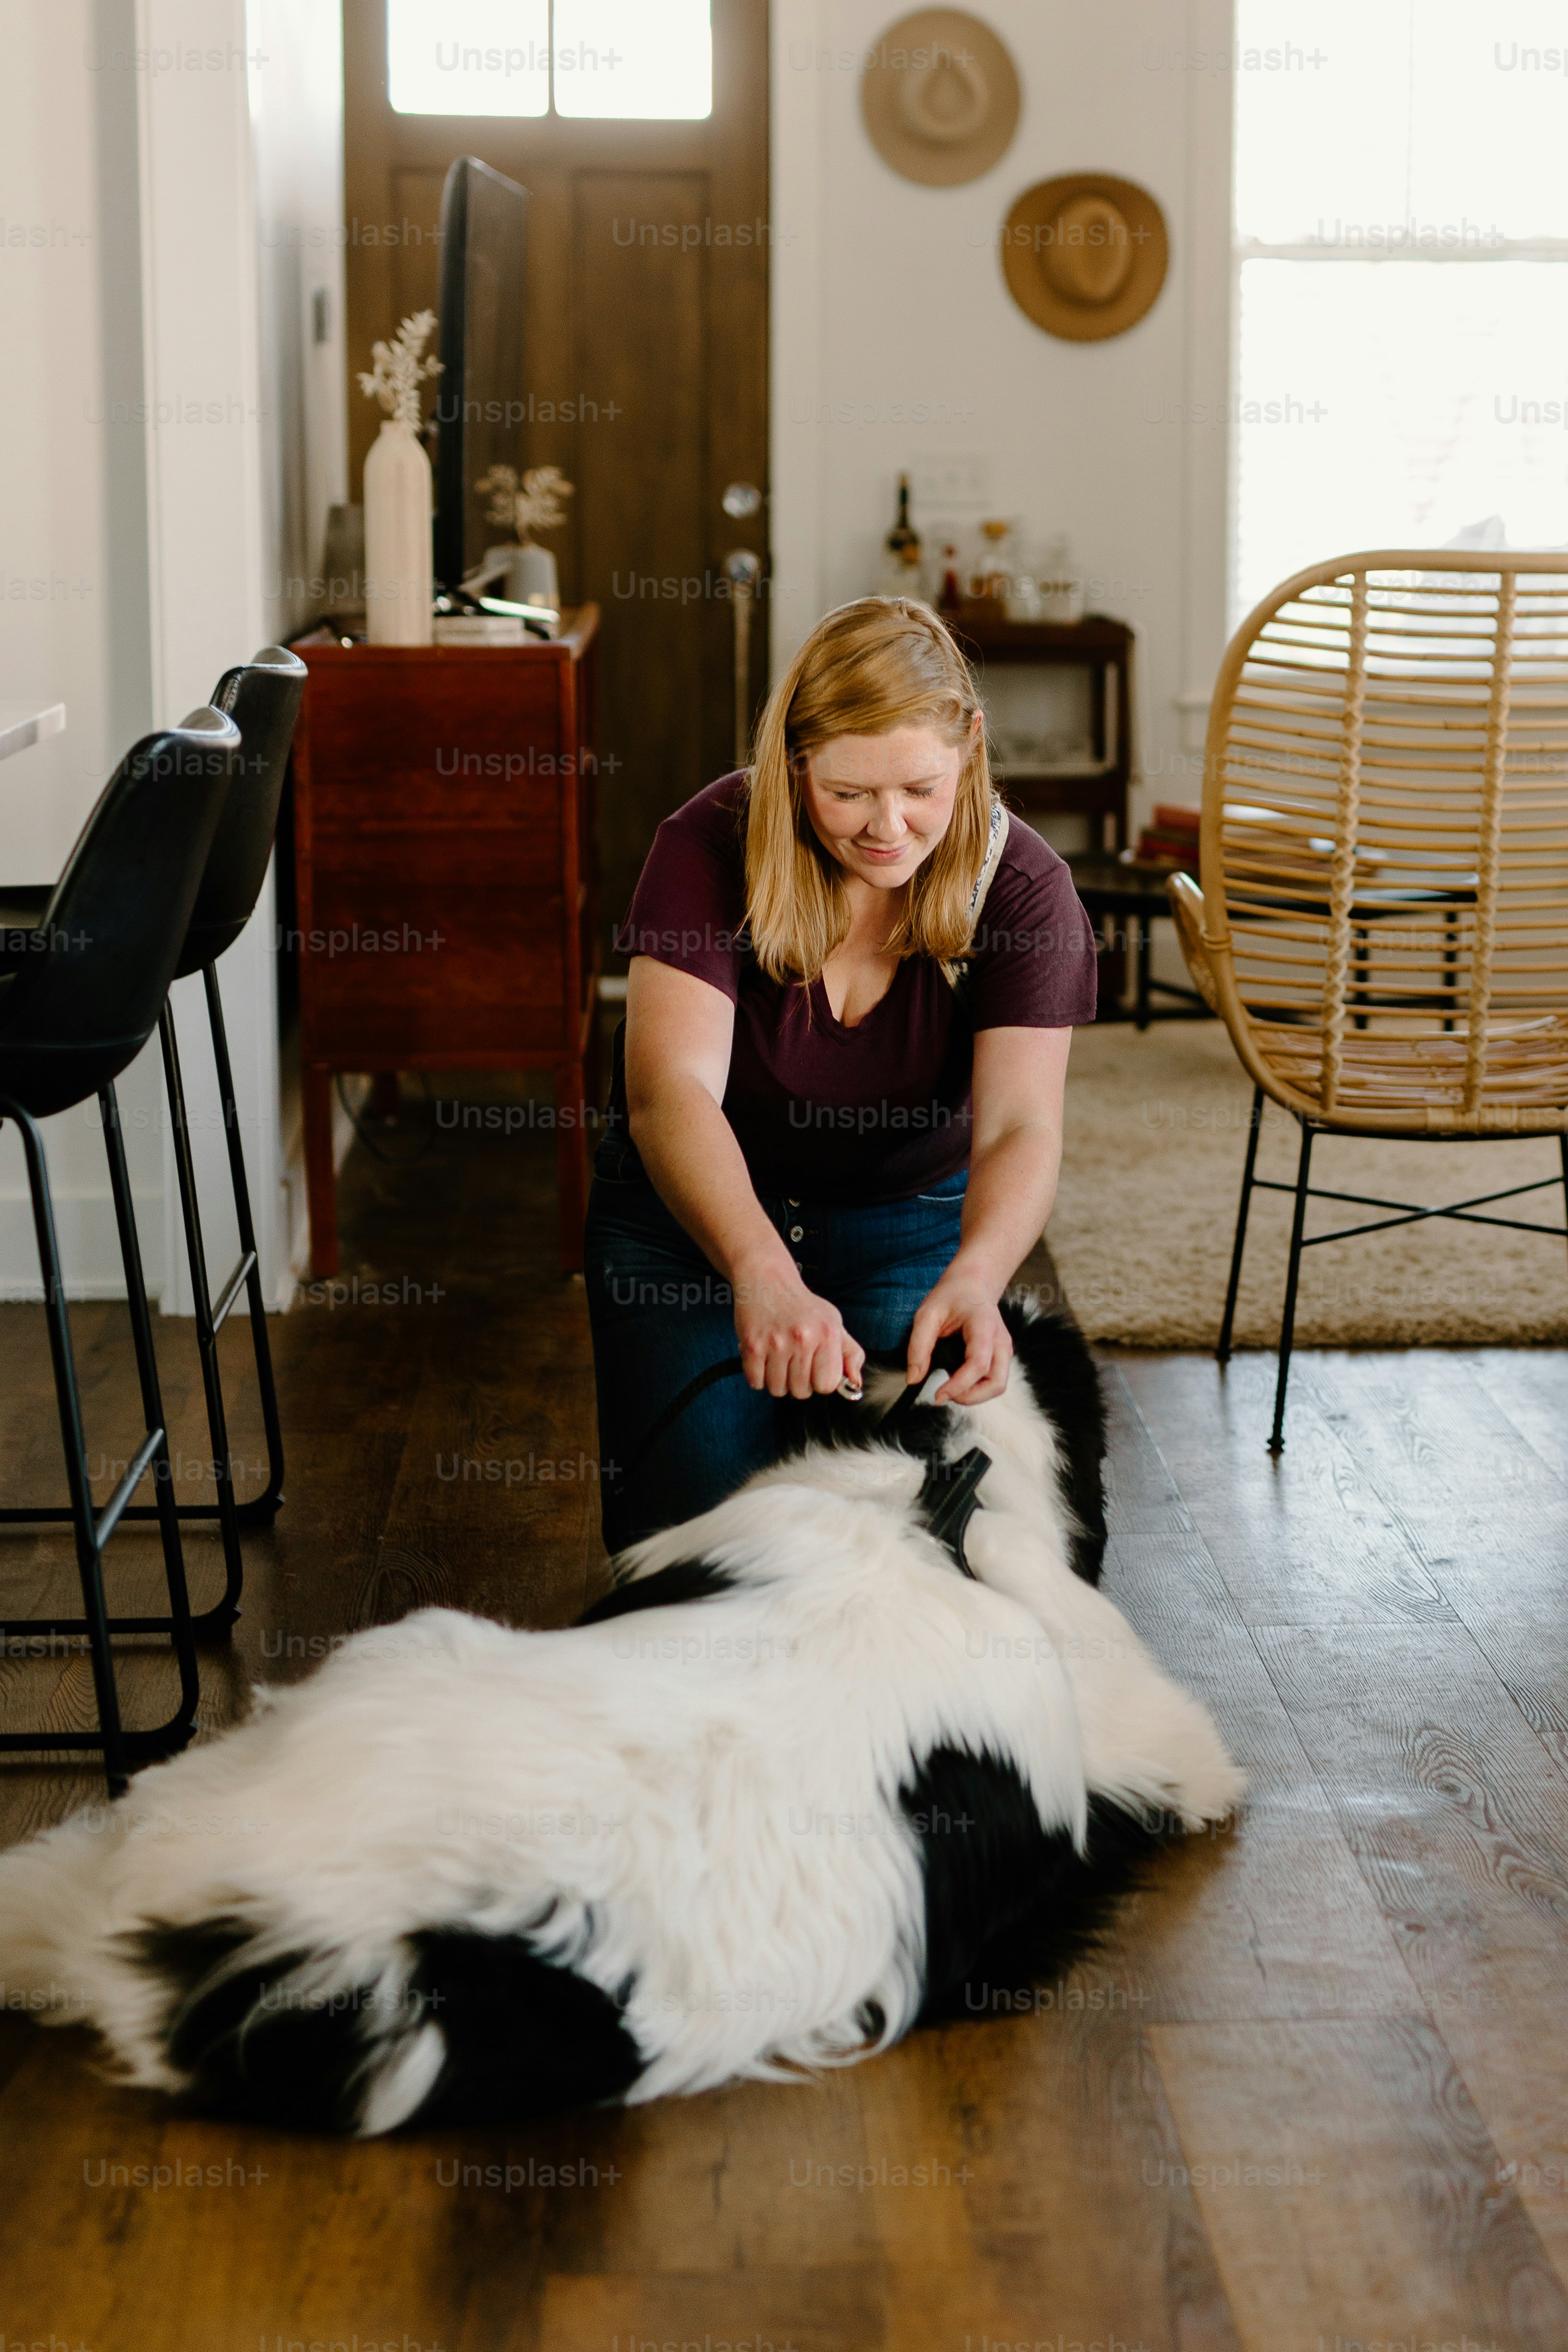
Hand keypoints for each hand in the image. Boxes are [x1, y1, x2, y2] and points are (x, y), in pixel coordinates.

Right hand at [734, 1262, 865, 1399]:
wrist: (767, 1280)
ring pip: (777, 1389)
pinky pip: (756, 1382)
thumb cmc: (802, 1306)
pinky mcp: (752, 1345)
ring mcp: (776, 1343)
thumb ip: (850, 1354)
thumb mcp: (834, 1322)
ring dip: (776, 1380)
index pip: (827, 1385)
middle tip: (793, 1361)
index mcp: (827, 1334)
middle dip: (797, 1382)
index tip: (814, 1369)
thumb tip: (856, 1383)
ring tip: (778, 1358)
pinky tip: (763, 1357)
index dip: (819, 1381)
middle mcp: (804, 1338)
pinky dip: (757, 1375)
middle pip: (801, 1391)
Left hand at [906, 1276, 1012, 1405]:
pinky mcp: (1001, 1356)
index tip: (937, 1396)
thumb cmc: (951, 1296)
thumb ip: (919, 1346)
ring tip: (950, 1389)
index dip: (959, 1385)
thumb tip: (913, 1379)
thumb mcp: (927, 1314)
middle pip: (997, 1383)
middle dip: (971, 1397)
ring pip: (998, 1386)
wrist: (974, 1282)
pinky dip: (977, 1388)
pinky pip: (994, 1380)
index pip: (978, 1364)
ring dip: (975, 1396)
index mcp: (984, 1326)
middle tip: (943, 1395)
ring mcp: (1004, 1349)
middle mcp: (1000, 1341)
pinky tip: (958, 1380)